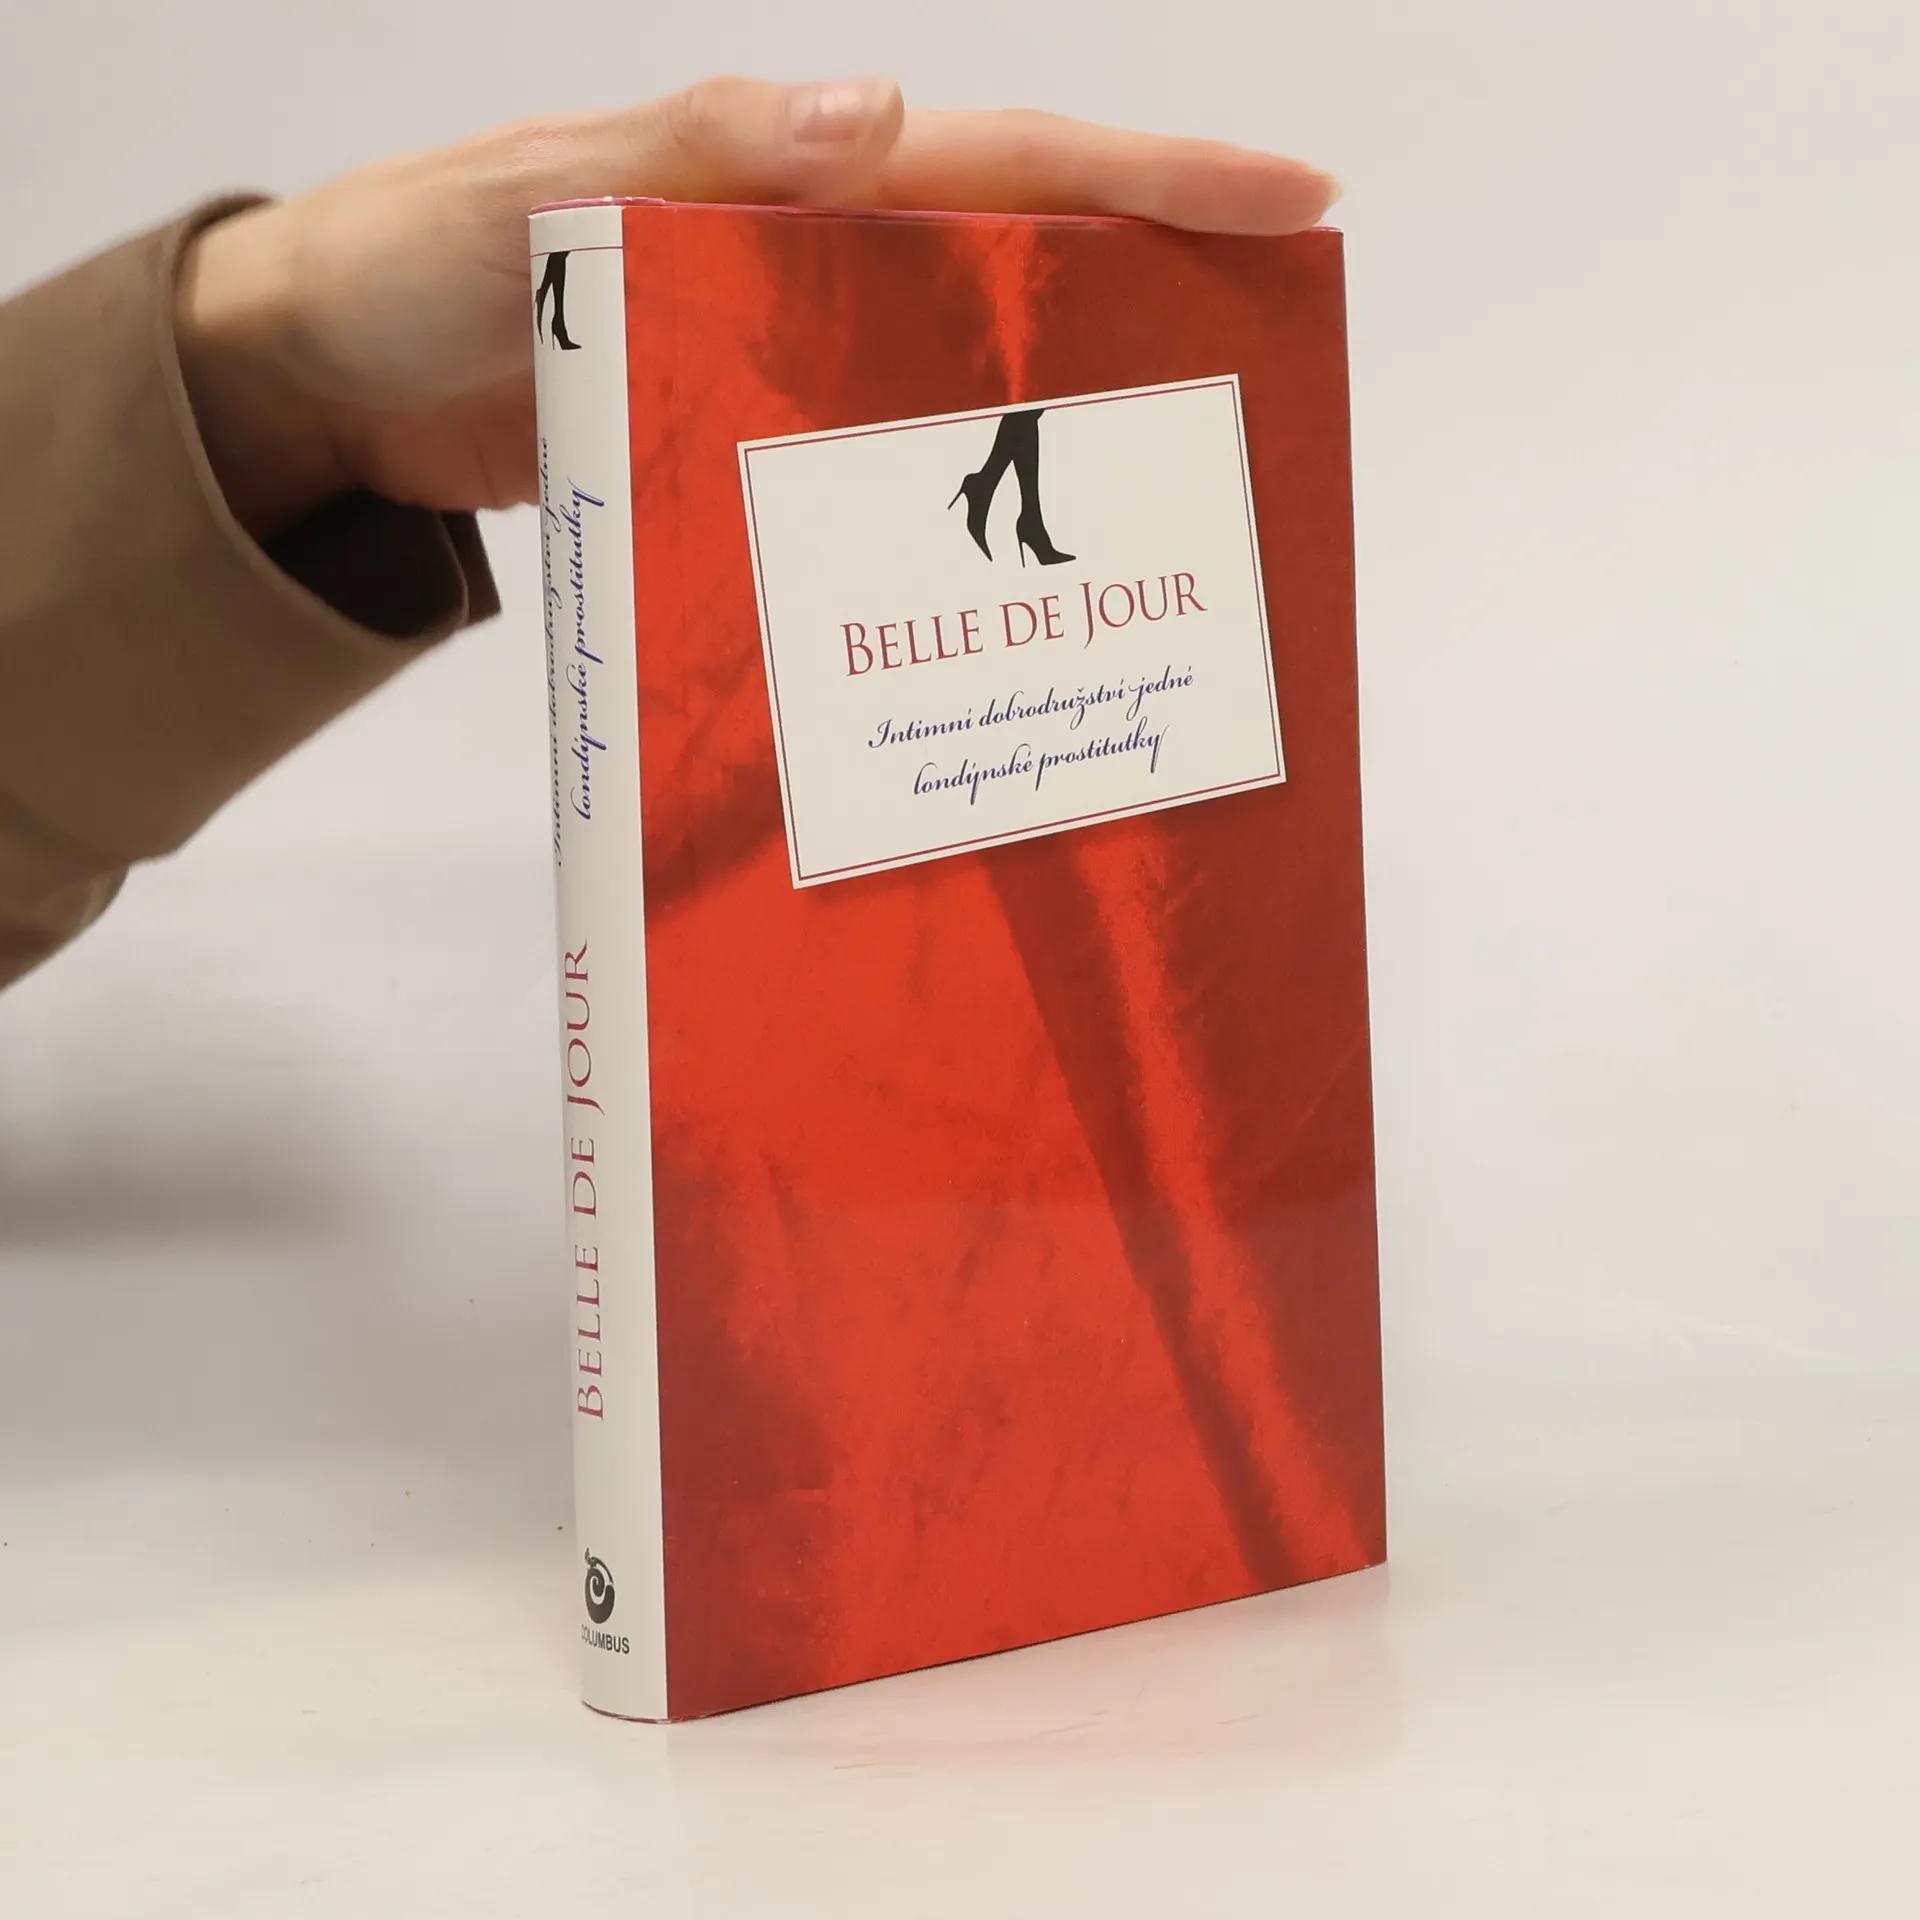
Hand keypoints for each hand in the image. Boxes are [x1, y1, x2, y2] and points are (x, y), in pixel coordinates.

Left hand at [175, 78, 1337, 538]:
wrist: (339, 379)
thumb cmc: (419, 255)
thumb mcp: (537, 190)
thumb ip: (686, 151)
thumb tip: (869, 118)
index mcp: (796, 185)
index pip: (1011, 167)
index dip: (1157, 182)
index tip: (1295, 203)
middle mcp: (819, 271)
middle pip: (1023, 286)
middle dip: (1150, 327)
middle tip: (1262, 409)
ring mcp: (793, 371)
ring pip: (960, 399)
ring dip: (1054, 457)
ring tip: (1159, 541)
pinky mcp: (756, 459)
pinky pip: (874, 485)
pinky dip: (937, 532)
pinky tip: (983, 600)